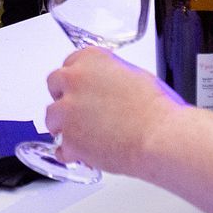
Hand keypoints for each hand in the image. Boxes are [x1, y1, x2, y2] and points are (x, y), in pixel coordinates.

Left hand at [43, 47, 184, 176]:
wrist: (160, 136)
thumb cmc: (156, 108)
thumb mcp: (135, 75)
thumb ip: (110, 76)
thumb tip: (105, 86)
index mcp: (91, 59)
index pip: (71, 63)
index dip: (77, 80)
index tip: (82, 88)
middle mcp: (74, 80)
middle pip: (55, 85)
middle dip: (65, 97)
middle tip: (81, 110)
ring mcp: (67, 110)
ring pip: (52, 117)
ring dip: (65, 125)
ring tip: (86, 135)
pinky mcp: (69, 139)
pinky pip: (60, 148)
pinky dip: (71, 153)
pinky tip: (84, 154)